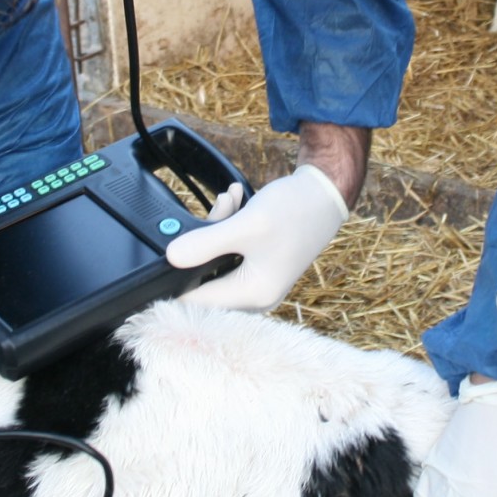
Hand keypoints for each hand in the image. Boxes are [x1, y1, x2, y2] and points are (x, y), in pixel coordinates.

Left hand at [165, 164, 348, 311]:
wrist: (326, 193)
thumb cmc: (296, 211)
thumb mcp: (246, 225)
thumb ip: (205, 243)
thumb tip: (171, 258)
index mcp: (253, 295)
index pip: (197, 302)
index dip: (176, 280)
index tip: (171, 250)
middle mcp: (256, 297)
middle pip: (205, 281)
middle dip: (201, 245)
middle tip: (217, 210)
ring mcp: (257, 282)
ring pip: (216, 263)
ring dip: (216, 230)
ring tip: (228, 200)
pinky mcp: (258, 267)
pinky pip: (230, 254)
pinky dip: (227, 230)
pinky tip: (235, 202)